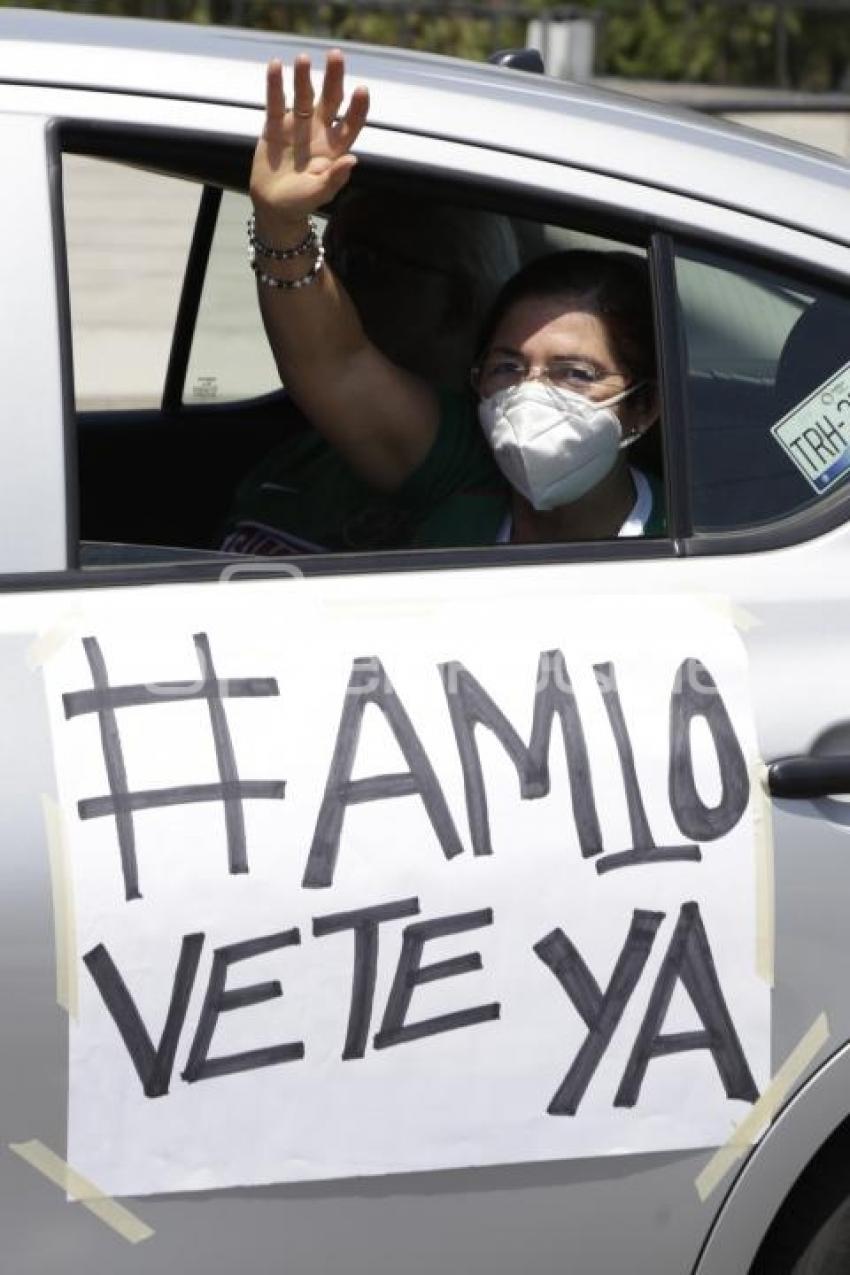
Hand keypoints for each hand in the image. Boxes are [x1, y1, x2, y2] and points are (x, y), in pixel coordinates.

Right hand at [250, 51, 369, 229]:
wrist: (273, 206)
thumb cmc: (301, 202)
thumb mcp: (319, 193)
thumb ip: (335, 178)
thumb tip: (352, 160)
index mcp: (335, 147)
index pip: (351, 122)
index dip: (357, 107)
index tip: (362, 90)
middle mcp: (319, 131)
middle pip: (330, 99)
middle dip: (334, 78)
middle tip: (335, 55)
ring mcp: (297, 126)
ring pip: (303, 95)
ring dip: (303, 76)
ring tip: (303, 59)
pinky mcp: (275, 126)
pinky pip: (276, 101)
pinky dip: (275, 84)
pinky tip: (275, 66)